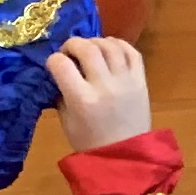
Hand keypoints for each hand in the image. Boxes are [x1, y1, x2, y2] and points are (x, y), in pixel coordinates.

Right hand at [47, 33, 154, 150]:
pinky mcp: (141, 80)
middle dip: (73, 43)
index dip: (53, 59)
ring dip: (96, 41)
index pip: (62, 65)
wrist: (125, 153)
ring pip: (110, 46)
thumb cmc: (89, 141)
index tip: (54, 63)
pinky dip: (119, 44)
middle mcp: (104, 86)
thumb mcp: (66, 120)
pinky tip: (110, 46)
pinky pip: (132, 52)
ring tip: (89, 47)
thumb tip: (58, 72)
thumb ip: (61, 94)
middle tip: (69, 50)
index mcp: (82, 99)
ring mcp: (126, 81)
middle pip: (87, 48)